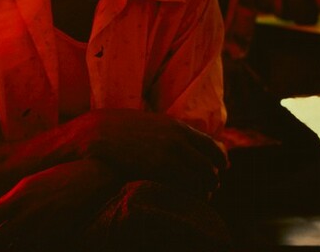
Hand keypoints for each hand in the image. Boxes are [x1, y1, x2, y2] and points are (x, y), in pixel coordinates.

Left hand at [0, 159, 118, 246]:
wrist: (89, 177)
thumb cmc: (57, 176)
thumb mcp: (30, 183)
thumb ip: (13, 198)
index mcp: (18, 195)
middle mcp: (27, 210)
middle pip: (0, 236)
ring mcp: (41, 223)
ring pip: (15, 244)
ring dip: (6, 248)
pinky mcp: (55, 232)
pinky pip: (35, 246)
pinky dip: (26, 248)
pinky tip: (21, 249)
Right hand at [67, 109, 225, 198]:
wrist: (98, 133)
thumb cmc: (123, 129)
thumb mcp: (154, 124)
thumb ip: (173, 132)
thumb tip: (189, 141)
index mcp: (179, 128)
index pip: (214, 147)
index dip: (220, 160)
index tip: (222, 167)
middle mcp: (178, 141)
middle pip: (210, 167)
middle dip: (212, 179)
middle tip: (210, 186)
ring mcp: (168, 156)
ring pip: (200, 180)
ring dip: (202, 190)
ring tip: (200, 194)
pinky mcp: (157, 170)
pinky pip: (183, 187)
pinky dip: (187, 194)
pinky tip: (183, 195)